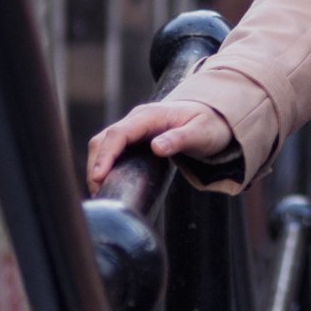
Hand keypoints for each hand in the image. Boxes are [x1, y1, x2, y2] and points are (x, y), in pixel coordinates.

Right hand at [86, 96, 244, 192]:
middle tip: (99, 194)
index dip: (105, 155)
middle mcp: (136, 119)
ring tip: (101, 193)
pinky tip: (107, 184)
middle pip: (104, 140)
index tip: (98, 177)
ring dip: (97, 167)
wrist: (214, 116)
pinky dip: (104, 166)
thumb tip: (156, 147)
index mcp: (149, 116)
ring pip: (104, 145)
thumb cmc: (208, 124)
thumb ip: (179, 139)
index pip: (118, 134)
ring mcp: (133, 128)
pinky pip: (112, 150)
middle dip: (96, 166)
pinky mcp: (133, 138)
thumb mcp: (200, 132)